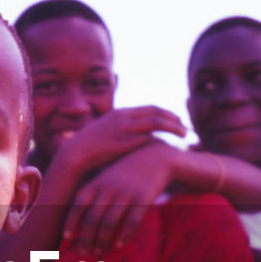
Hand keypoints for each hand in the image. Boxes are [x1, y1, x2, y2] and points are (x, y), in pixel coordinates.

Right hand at [60, 106, 185, 176]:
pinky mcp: (127, 141)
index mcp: (120, 113)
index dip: (165, 113)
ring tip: (185, 134)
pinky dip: (163, 139)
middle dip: (173, 118)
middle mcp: (125, 117)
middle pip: (157, 112)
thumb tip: (130, 137)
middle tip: (184, 125)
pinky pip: (150, 137)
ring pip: (157, 122)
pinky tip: (171, 145)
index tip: (175, 119)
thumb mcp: (105, 133)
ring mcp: (126, 128)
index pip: (149, 108)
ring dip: (174, 127)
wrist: (76, 153)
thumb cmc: (88, 147)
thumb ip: (120, 131)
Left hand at [63, 141, 175, 253]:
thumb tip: (74, 210)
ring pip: (109, 222)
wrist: (154, 158)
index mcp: (96, 184)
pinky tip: (119, 245)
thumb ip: (90, 191)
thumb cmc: (125, 172)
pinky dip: (124, 235)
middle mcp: (109, 189)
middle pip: (92, 218)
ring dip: (102, 240)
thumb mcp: (104, 177)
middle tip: (83, 252)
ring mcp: (126, 193)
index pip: (78, 206)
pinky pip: (132, 221)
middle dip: (86, 238)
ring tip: (99, 252)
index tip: (66, 238)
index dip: (71, 223)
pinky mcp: (143, 199)